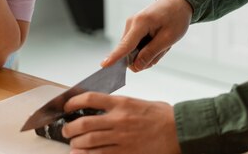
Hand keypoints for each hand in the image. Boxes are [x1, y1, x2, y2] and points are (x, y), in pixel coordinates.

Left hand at [62, 92, 180, 153]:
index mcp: (122, 103)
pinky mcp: (126, 153)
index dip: (73, 102)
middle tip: (67, 130)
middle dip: (70, 128)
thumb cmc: (164, 116)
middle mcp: (119, 120)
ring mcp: (122, 138)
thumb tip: (105, 108)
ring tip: (73, 145)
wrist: (180, 131)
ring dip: (76, 144)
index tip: (67, 107)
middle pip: (84, 123)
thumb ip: (122, 105)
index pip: (90, 98)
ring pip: (89, 141)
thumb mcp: (140, 103)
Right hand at [102, 0, 191, 71]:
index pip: (126, 45)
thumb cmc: (176, 18)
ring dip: (148, 52)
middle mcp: (131, 23)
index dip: (115, 57)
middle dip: (145, 58)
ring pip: (133, 51)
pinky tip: (157, 40)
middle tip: (163, 49)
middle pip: (129, 52)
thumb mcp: (168, 38)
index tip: (104, 65)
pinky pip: (135, 46)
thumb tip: (135, 67)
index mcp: (141, 23)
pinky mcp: (132, 28)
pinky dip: (147, 48)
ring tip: (162, 42)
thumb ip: (151, 53)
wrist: (177, 3)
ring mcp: (130, 25)